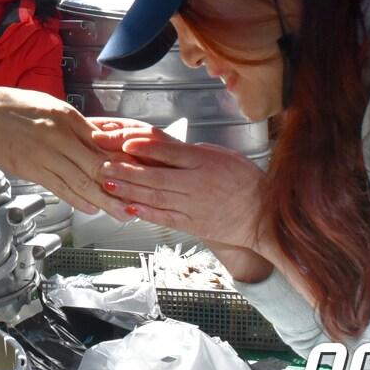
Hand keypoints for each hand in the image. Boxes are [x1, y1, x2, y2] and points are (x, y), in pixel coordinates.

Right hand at [0, 69, 136, 218]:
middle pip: (96, 168)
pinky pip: (58, 188)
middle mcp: (58, 140)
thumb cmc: (16, 105)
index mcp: (67, 120)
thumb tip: (106, 137)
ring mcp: (44, 157)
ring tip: (120, 213)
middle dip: (119, 188)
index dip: (124, 162)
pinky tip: (90, 208)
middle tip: (137, 203)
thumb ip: (80, 125)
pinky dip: (76, 200)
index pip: (103, 145)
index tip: (141, 173)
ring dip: (102, 200)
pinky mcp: (31, 170)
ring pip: (79, 183)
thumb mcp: (54, 106)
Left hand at [91, 119, 267, 251]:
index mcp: (205, 162)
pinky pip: (165, 217)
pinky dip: (145, 213)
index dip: (145, 148)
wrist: (264, 216)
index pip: (170, 152)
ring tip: (109, 183)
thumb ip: (191, 152)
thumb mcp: (221, 156)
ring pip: (156, 197)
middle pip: (156, 176)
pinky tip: (128, 207)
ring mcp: (194, 206)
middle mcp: (197, 184)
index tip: (124, 144)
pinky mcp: (194, 224)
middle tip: (104, 165)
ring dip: (129, 190)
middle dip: (127, 171)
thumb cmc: (243, 181)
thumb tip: (161, 145)